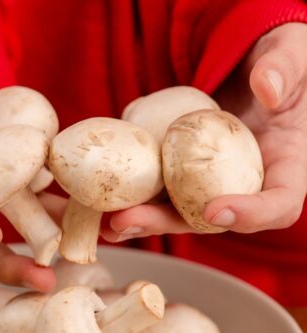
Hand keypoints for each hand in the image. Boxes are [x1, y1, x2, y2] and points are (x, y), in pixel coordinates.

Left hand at [102, 22, 306, 241]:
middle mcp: (242, 182)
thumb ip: (285, 67)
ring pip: (175, 210)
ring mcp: (207, 180)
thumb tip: (267, 89)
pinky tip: (101, 201)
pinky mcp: (179, 171)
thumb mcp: (291, 52)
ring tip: (105, 221)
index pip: (279, 204)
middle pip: (209, 218)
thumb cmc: (273, 60)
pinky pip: (157, 188)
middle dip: (167, 223)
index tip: (217, 210)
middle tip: (128, 220)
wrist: (242, 65)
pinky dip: (130, 196)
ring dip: (140, 218)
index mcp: (284, 165)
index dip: (251, 214)